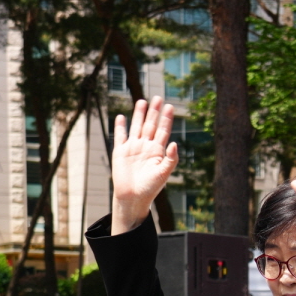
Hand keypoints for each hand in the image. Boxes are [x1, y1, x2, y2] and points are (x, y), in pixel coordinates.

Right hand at [110, 97, 178, 233]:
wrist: (133, 197)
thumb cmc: (150, 188)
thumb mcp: (163, 174)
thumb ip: (171, 159)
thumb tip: (174, 143)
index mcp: (157, 151)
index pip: (163, 131)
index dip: (166, 119)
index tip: (170, 106)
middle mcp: (146, 147)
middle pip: (151, 125)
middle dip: (154, 112)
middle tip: (158, 98)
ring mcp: (133, 148)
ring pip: (137, 127)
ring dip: (139, 115)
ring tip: (142, 101)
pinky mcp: (120, 152)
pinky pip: (120, 136)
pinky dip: (121, 127)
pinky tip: (122, 117)